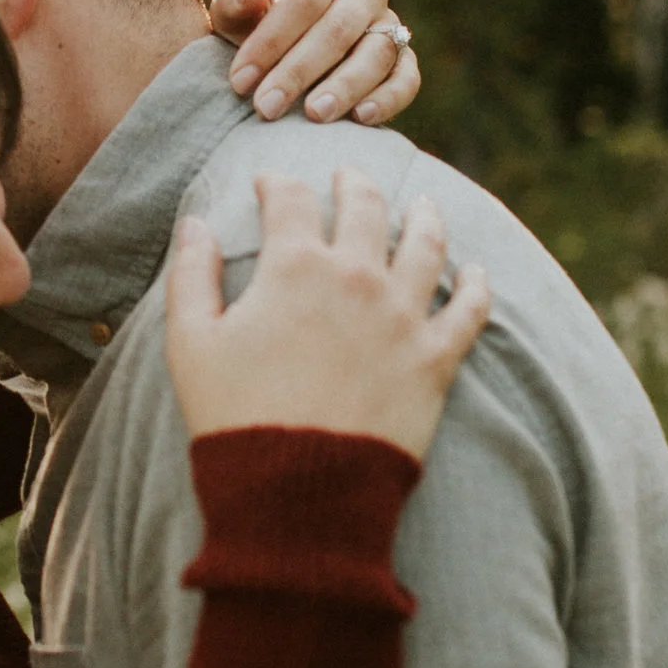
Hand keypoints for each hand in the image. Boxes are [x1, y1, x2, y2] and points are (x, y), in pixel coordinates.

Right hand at [167, 166, 488, 463]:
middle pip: (365, 206)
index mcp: (295, 267)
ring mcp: (403, 316)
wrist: (299, 491)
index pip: (290, 199)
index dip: (276, 183)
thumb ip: (191, 275)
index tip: (269, 185)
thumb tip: (195, 224)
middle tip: (347, 176)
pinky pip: (470, 310)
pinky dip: (476, 285)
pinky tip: (476, 272)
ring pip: (426, 243)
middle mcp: (357, 277)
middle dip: (353, 183)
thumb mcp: (191, 344)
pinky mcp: (436, 359)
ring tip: (424, 204)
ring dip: (424, 216)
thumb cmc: (234, 417)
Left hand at [208, 0, 420, 126]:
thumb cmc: (255, 27)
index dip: (270, 42)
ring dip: (345, 87)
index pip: (303, 0)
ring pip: (376, 53)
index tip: (240, 81)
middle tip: (267, 107)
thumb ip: (235, 1)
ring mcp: (390, 23)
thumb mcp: (235, 12)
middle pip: (338, 28)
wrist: (285, 53)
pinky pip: (407, 78)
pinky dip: (389, 98)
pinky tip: (361, 118)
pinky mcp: (404, 58)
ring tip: (314, 115)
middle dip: (299, 71)